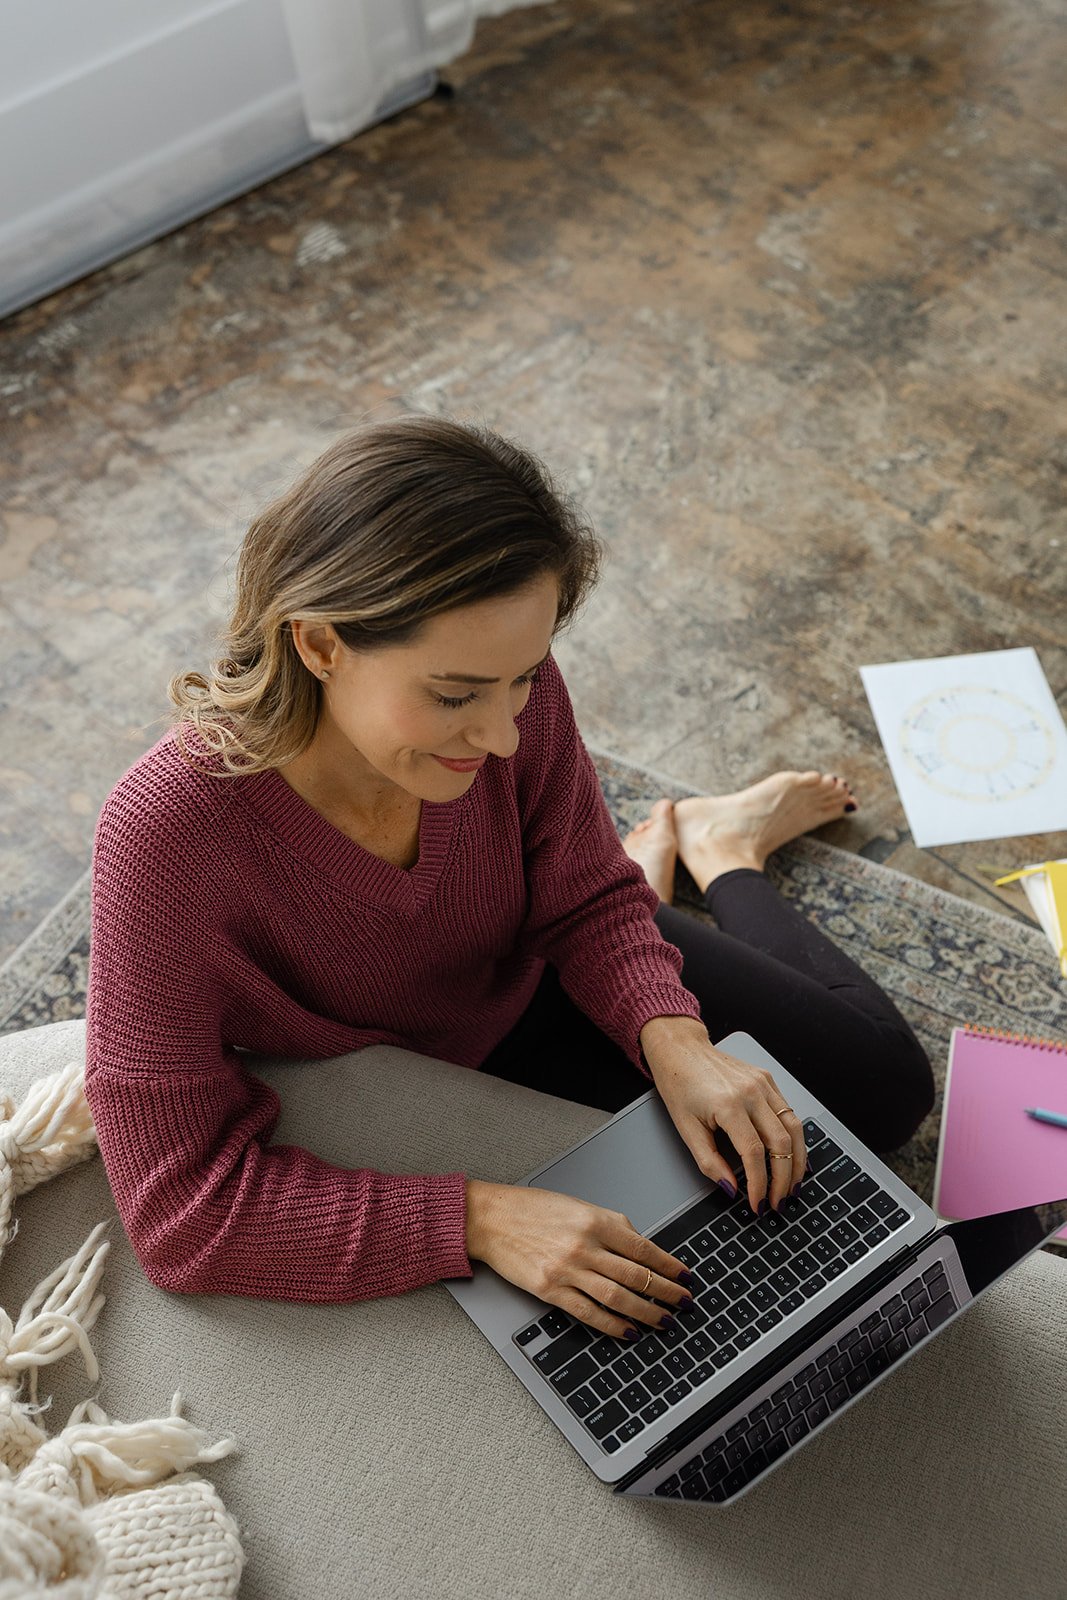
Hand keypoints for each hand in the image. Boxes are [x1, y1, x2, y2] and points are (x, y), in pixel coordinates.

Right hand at [465, 1179, 693, 1338]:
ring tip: (664, 1320)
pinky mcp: (550, 1290)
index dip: (669, 1266)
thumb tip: (639, 1247)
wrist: (491, 1218)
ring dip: (646, 1312)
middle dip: (666, 1292)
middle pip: (636, 1276)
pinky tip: (628, 1331)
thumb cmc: (532, 1209)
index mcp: (595, 1220)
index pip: (643, 1248)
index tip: (685, 1276)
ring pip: (618, 1298)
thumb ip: (610, 1226)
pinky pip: (589, 1313)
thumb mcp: (578, 1206)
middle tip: (684, 1302)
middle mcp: (585, 1246)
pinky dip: (613, 1325)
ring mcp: (567, 1270)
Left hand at [640, 1015, 807, 1212]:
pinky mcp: (768, 1079)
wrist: (680, 1050)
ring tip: (792, 1185)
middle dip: (784, 1179)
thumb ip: (709, 1163)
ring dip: (797, 1161)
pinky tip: (794, 1156)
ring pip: (794, 1128)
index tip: (758, 1203)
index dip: (760, 1184)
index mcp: (728, 1104)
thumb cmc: (679, 1084)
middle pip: (782, 1143)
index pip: (754, 1154)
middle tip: (779, 1202)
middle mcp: (751, 1092)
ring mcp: (763, 1083)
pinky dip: (796, 1139)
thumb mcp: (686, 1129)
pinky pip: (790, 1112)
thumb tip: (731, 1188)